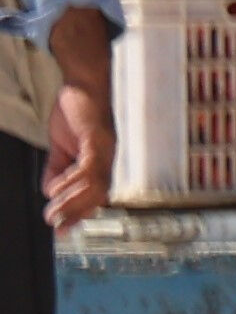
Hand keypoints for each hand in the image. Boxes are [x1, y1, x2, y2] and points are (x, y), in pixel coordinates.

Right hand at [45, 20, 109, 230]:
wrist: (83, 83)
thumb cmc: (75, 113)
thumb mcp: (62, 147)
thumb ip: (57, 169)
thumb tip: (49, 193)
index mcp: (99, 164)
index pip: (95, 196)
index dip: (79, 214)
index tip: (62, 231)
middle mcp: (107, 160)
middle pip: (98, 196)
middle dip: (77, 214)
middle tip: (57, 227)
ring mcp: (105, 149)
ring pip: (95, 185)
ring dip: (73, 202)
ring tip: (53, 212)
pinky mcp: (98, 137)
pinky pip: (90, 165)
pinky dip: (74, 179)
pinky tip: (57, 188)